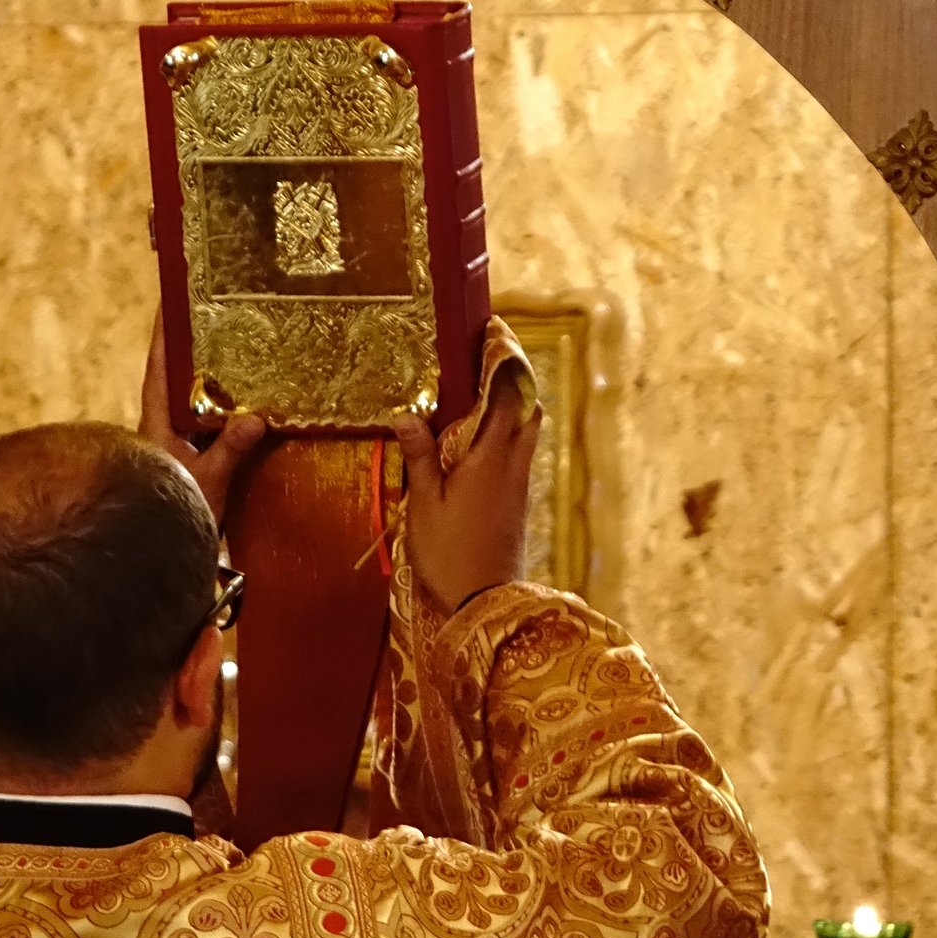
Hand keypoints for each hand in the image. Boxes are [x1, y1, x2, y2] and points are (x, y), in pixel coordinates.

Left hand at [138, 309, 264, 523]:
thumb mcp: (209, 482)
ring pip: (193, 404)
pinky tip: (249, 408)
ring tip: (238, 352)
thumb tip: (256, 417)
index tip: (169, 303)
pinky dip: (225, 413)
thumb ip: (230, 449)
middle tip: (215, 319)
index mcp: (156, 426)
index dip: (163, 337)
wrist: (165, 563)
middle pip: (176, 381)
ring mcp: (175, 448)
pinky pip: (208, 428)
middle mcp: (161, 432)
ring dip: (212, 382)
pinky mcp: (190, 465)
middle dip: (192, 352)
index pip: (158, 371)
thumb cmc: (178, 519)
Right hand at [392, 366, 541, 614]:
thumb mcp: (424, 506)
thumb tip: (408, 414)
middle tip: (490, 358)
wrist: (486, 603)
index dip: (503, 363)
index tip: (494, 334)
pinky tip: (480, 438)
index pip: (506, 397)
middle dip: (514, 380)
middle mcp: (512, 465)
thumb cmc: (449, 554)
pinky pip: (518, 453)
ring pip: (526, 431)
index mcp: (489, 459)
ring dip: (513, 406)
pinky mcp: (517, 502)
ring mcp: (519, 484)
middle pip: (527, 409)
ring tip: (484, 391)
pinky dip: (507, 432)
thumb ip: (420, 457)